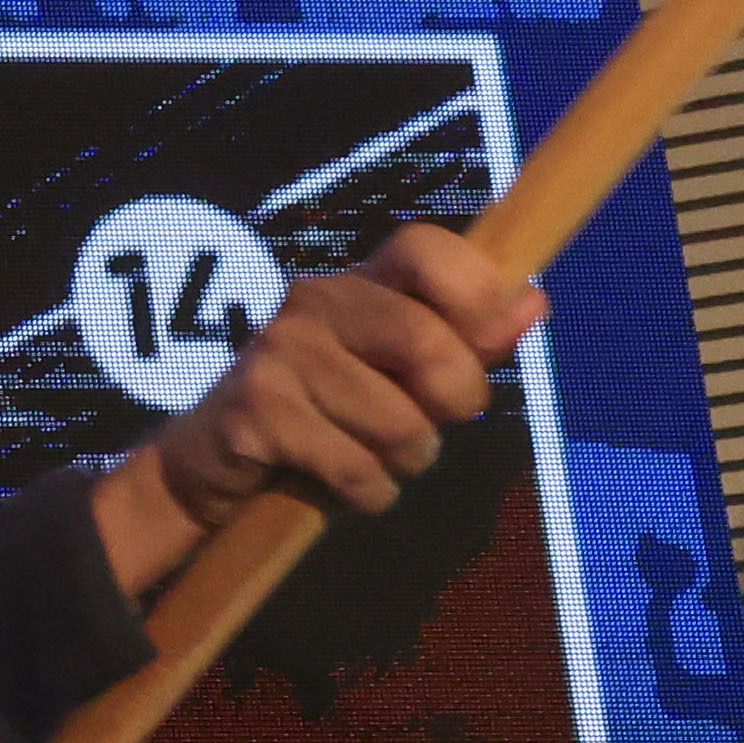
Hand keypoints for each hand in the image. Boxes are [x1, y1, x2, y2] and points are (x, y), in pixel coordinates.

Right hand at [142, 223, 528, 526]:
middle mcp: (314, 302)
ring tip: (373, 457)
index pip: (427, 247)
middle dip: (452, 406)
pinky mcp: (257, 411)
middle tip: (430, 425)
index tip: (488, 343)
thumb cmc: (322, 411)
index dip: (476, 291)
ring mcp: (279, 353)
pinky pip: (356, 468)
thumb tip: (535, 301)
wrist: (208, 460)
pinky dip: (368, 494)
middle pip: (429, 348)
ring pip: (399, 425)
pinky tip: (344, 484)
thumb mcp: (395, 370)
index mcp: (358, 283)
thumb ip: (464, 339)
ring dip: (405, 463)